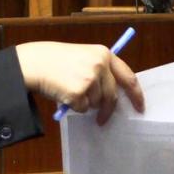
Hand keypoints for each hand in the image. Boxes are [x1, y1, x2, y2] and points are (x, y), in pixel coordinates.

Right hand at [14, 41, 144, 123]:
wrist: (33, 63)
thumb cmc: (55, 60)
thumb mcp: (84, 56)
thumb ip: (100, 70)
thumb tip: (112, 95)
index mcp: (104, 54)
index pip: (128, 77)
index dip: (136, 94)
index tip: (140, 107)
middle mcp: (100, 65)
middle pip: (112, 96)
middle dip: (108, 110)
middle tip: (103, 120)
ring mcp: (90, 79)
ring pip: (96, 103)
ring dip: (85, 103)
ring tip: (69, 89)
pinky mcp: (78, 92)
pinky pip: (82, 109)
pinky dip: (74, 106)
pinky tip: (63, 92)